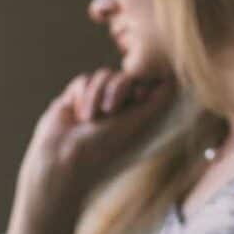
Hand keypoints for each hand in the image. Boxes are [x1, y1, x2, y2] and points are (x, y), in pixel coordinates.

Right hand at [6, 69, 175, 233]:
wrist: (62, 159)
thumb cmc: (104, 148)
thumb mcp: (139, 122)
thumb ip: (159, 99)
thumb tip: (171, 75)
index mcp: (138, 115)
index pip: (150, 84)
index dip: (145, 82)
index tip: (139, 96)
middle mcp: (119, 108)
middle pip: (127, 75)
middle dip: (118, 87)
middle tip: (110, 110)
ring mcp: (96, 102)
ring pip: (105, 75)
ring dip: (97, 94)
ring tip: (89, 119)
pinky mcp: (76, 99)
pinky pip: (84, 80)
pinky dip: (82, 95)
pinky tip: (77, 116)